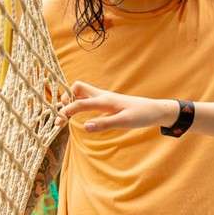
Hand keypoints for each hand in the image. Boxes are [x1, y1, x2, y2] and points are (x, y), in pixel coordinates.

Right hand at [59, 81, 175, 132]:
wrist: (155, 110)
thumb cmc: (141, 115)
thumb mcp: (124, 122)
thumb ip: (104, 124)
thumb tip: (85, 127)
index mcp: (105, 100)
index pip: (80, 102)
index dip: (67, 110)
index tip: (58, 120)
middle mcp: (103, 96)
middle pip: (78, 88)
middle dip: (66, 97)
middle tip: (62, 113)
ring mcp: (105, 98)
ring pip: (83, 93)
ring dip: (72, 100)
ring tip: (65, 114)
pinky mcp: (108, 103)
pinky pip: (89, 100)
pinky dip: (80, 104)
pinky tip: (79, 115)